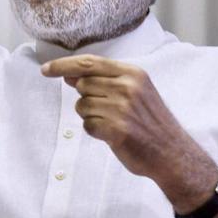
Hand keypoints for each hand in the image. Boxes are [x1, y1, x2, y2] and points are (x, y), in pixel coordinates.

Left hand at [41, 54, 208, 181]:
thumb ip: (104, 80)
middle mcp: (127, 87)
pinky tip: (112, 135)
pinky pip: (87, 126)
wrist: (173, 153)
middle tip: (108, 110)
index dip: (63, 65)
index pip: (89, 63)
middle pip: (82, 85)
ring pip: (82, 106)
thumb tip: (69, 75)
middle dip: (87, 98)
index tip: (45, 70)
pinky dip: (95, 131)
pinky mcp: (117, 130)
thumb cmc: (150, 121)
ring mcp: (122, 108)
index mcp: (132, 73)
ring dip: (91, 116)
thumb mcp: (135, 91)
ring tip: (113, 123)